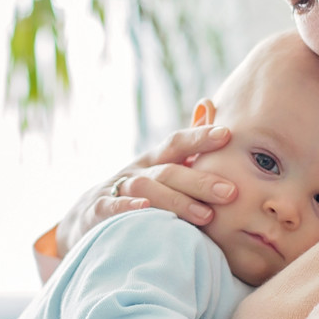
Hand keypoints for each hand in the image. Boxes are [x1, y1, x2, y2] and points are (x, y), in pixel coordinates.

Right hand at [56, 125, 237, 255]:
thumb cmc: (139, 189)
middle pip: (168, 171)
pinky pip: (111, 207)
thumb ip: (187, 142)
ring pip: (145, 189)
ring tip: (206, 215)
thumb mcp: (161, 164)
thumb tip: (209, 102)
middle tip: (230, 192)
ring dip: (176, 200)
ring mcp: (115, 189)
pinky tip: (145, 209)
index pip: (177, 143)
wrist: (87, 215)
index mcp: (154, 160)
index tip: (227, 134)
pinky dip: (127, 207)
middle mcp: (136, 170)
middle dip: (200, 181)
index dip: (199, 136)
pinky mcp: (97, 211)